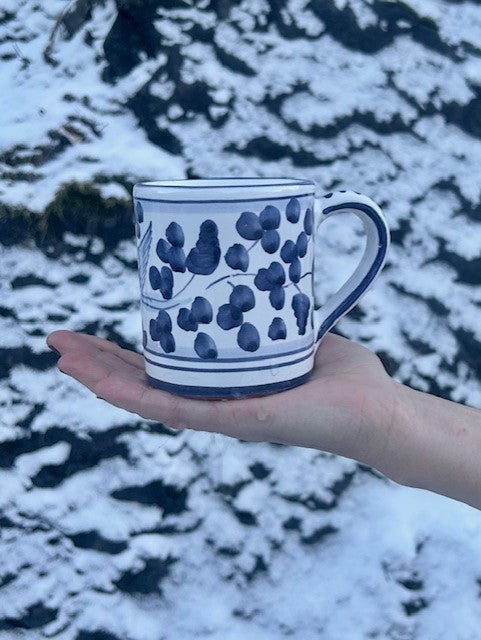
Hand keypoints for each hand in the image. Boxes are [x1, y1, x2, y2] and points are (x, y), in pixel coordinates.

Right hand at [46, 330, 399, 475]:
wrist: (380, 409)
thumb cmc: (344, 376)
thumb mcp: (296, 330)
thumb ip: (273, 308)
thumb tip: (263, 268)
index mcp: (221, 384)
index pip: (160, 369)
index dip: (119, 353)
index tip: (86, 334)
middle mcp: (215, 402)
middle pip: (145, 382)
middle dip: (98, 363)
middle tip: (56, 340)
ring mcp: (225, 415)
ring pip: (152, 399)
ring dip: (104, 380)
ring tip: (64, 358)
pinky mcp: (244, 420)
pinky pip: (185, 411)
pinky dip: (143, 400)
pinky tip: (108, 388)